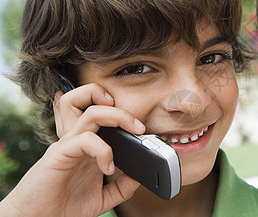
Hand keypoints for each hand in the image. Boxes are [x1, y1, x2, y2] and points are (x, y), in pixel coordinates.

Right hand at [0, 84, 145, 216]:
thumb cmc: (63, 207)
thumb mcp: (102, 197)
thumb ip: (121, 187)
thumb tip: (142, 177)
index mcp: (89, 146)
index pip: (103, 115)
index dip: (124, 114)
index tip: (144, 129)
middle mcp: (78, 140)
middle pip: (95, 104)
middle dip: (122, 109)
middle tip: (141, 127)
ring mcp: (68, 145)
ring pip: (91, 113)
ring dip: (116, 116)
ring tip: (134, 131)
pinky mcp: (59, 155)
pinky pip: (84, 139)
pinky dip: (103, 150)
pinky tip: (109, 169)